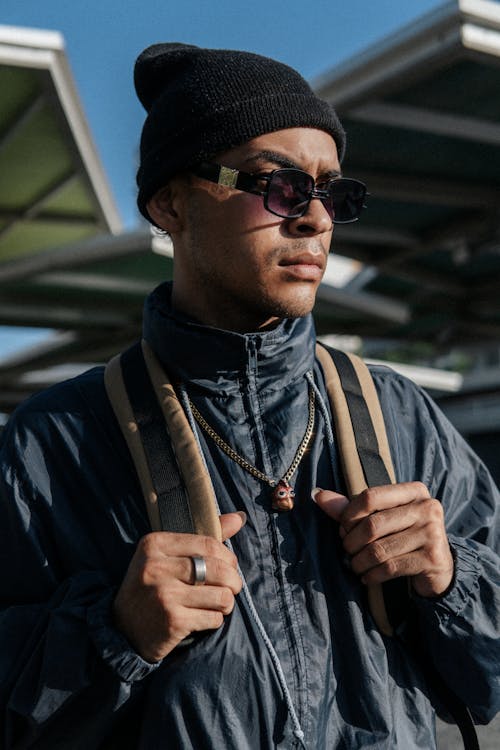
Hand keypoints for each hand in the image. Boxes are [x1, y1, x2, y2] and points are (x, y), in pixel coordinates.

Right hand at [113, 512, 244, 661]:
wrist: (123, 630)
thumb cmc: (153, 586)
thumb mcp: (167, 556)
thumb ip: (204, 538)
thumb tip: (239, 517)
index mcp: (155, 544)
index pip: (208, 543)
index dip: (227, 556)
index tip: (229, 566)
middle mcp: (157, 567)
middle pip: (218, 569)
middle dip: (234, 581)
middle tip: (232, 587)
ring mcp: (164, 595)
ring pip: (221, 595)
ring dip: (227, 602)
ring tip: (220, 603)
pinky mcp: (172, 621)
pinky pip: (213, 618)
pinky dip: (216, 619)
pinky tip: (205, 617)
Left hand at [313, 483, 453, 597]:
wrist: (439, 567)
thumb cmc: (403, 536)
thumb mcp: (382, 518)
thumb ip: (351, 508)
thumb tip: (317, 494)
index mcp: (414, 491)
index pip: (371, 496)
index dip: (349, 514)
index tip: (342, 529)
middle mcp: (427, 507)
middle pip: (374, 524)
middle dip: (352, 542)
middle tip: (347, 551)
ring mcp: (433, 533)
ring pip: (380, 549)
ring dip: (360, 562)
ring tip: (356, 566)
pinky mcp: (433, 558)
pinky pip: (391, 567)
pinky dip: (373, 575)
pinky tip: (368, 577)